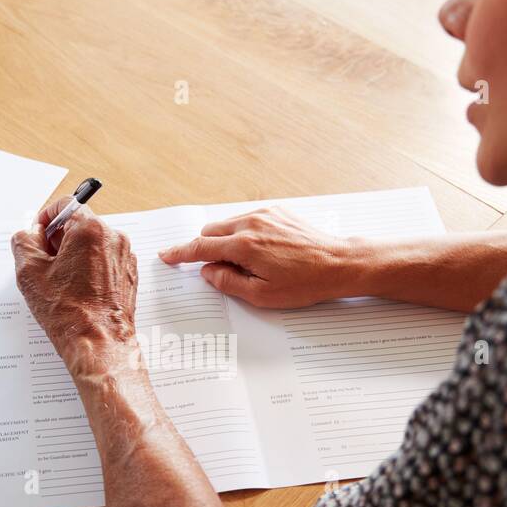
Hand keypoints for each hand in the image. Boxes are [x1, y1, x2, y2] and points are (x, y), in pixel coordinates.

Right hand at [11, 196, 138, 365]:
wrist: (99, 342)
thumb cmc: (69, 312)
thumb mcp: (29, 272)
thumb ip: (23, 241)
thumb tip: (29, 234)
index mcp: (90, 229)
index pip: (65, 204)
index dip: (45, 218)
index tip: (38, 234)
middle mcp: (113, 237)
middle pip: (80, 224)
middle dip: (59, 239)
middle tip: (44, 263)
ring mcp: (125, 256)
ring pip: (93, 244)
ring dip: (74, 255)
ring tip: (61, 282)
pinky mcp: (130, 274)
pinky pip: (105, 260)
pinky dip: (90, 268)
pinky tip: (78, 290)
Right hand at [157, 206, 364, 307]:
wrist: (339, 263)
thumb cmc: (305, 283)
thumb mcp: (262, 295)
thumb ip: (228, 283)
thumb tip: (208, 272)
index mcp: (244, 245)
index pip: (200, 247)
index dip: (180, 253)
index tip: (167, 255)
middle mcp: (251, 223)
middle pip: (211, 231)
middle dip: (206, 249)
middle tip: (220, 271)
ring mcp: (265, 214)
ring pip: (228, 224)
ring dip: (226, 241)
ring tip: (248, 264)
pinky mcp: (277, 211)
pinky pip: (247, 219)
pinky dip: (243, 233)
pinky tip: (262, 252)